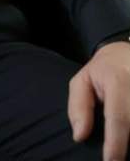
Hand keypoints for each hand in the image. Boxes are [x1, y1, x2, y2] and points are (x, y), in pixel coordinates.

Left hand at [68, 41, 129, 160]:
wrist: (127, 53)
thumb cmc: (103, 71)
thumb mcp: (82, 80)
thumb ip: (78, 106)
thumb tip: (79, 135)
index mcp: (119, 80)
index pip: (119, 117)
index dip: (116, 143)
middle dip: (127, 145)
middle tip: (117, 157)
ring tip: (125, 147)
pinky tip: (129, 137)